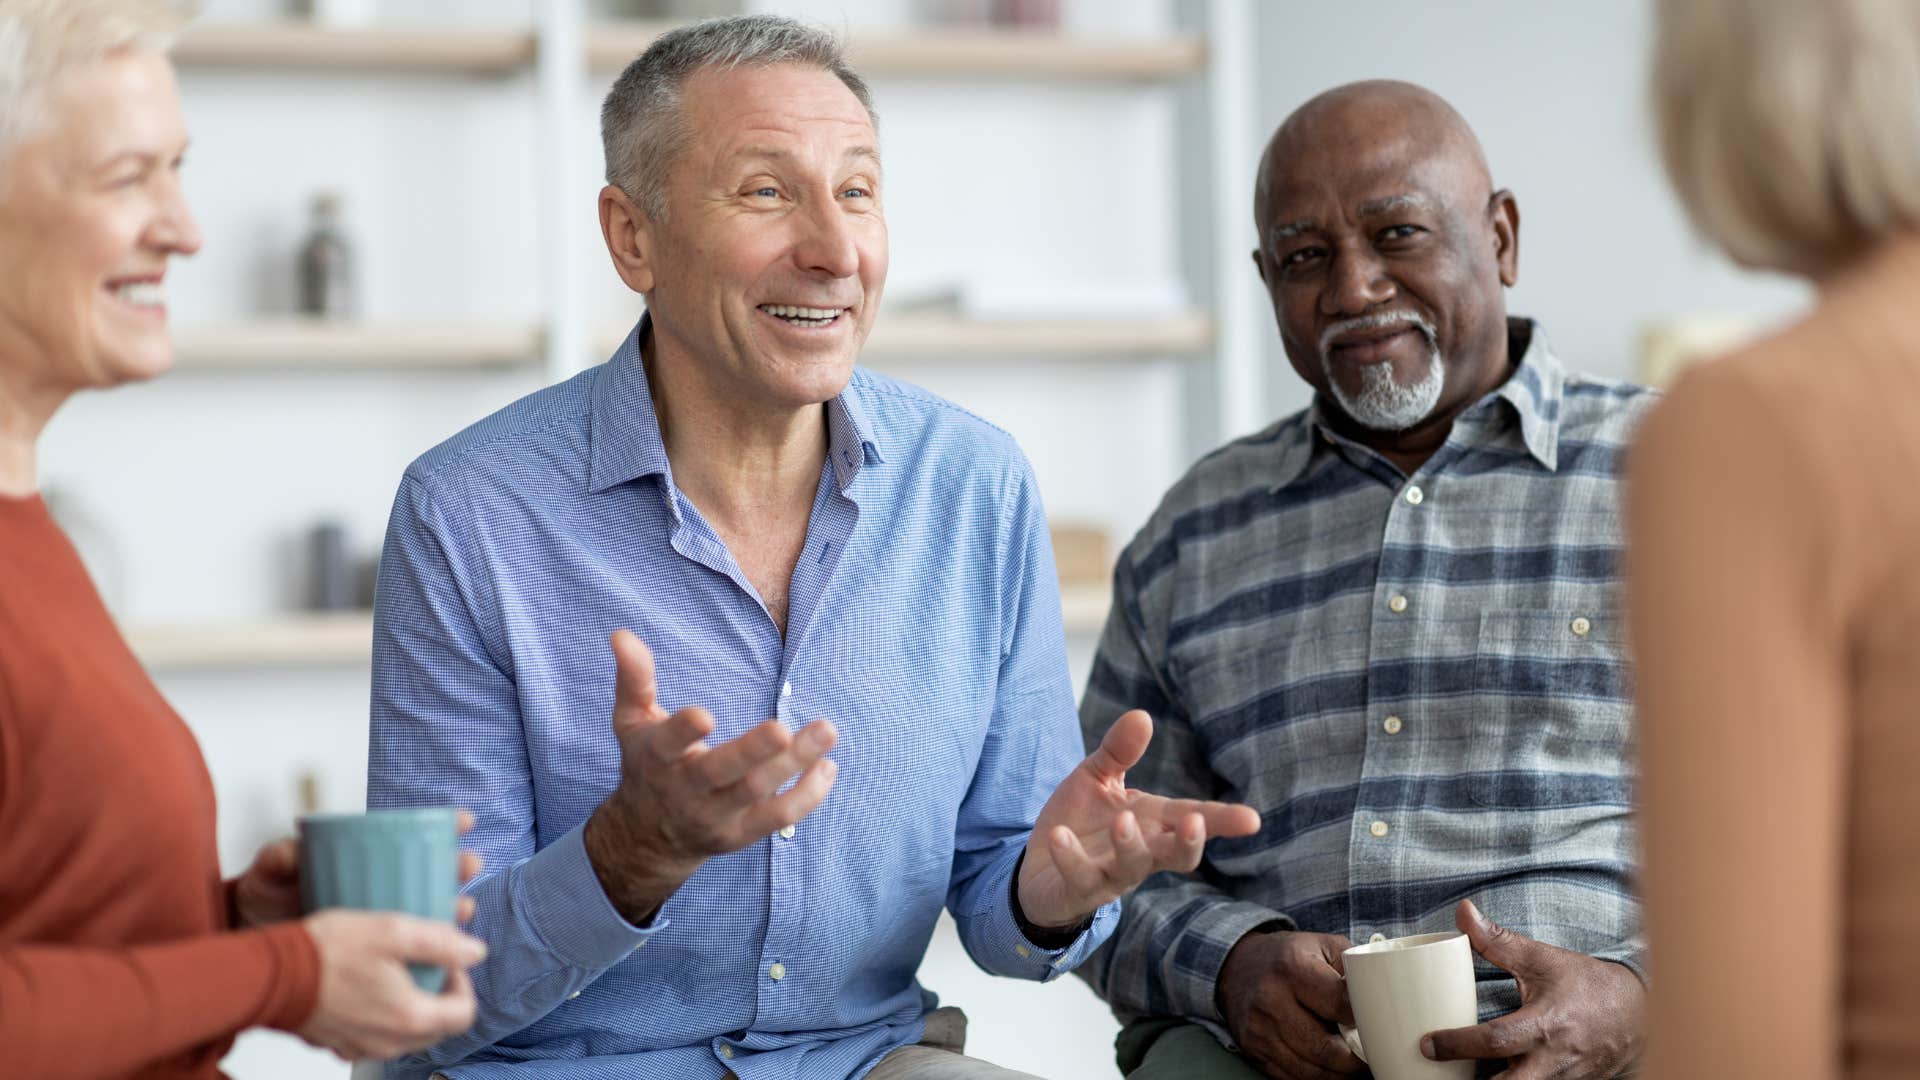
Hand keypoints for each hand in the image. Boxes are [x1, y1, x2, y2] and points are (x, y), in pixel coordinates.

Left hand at [232, 813, 485, 928]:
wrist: (256, 942)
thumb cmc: (267, 896)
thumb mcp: (272, 871)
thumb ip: (280, 857)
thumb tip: (295, 850)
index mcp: (365, 858)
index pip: (412, 837)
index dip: (443, 827)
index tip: (464, 821)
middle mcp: (381, 884)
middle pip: (431, 873)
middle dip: (458, 868)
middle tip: (469, 866)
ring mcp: (381, 918)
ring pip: (428, 910)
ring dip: (453, 907)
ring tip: (462, 908)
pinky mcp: (377, 949)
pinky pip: (411, 946)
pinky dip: (433, 948)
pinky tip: (446, 953)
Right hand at [295, 910, 486, 1060]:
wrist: (268, 974)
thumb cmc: (326, 951)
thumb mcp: (393, 931)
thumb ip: (441, 943)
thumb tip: (475, 952)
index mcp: (410, 1017)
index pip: (464, 1014)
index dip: (463, 982)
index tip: (447, 959)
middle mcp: (389, 1042)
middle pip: (438, 1026)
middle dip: (440, 993)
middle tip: (424, 962)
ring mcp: (362, 1047)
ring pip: (408, 1033)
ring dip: (411, 1003)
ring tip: (395, 970)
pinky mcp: (339, 1044)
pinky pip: (376, 1035)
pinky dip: (382, 1015)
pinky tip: (367, 986)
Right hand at [584, 630, 838, 923]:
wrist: (648, 836)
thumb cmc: (646, 764)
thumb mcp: (631, 722)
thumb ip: (633, 679)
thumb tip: (622, 634)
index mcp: (657, 757)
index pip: (668, 744)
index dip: (683, 731)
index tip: (705, 715)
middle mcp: (686, 790)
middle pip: (720, 772)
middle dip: (753, 751)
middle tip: (782, 727)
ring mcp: (715, 815)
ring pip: (757, 792)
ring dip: (795, 763)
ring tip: (826, 730)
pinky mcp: (741, 834)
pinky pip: (778, 818)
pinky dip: (807, 795)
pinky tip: (826, 766)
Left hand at [1015, 709, 1259, 929]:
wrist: (1037, 869)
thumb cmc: (1079, 822)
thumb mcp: (1098, 778)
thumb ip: (1119, 751)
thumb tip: (1142, 715)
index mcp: (1152, 824)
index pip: (1192, 819)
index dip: (1222, 820)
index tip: (1252, 819)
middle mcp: (1141, 853)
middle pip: (1177, 856)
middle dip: (1189, 842)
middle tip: (1194, 823)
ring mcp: (1111, 875)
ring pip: (1132, 868)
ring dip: (1130, 845)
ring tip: (1121, 820)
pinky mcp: (1078, 890)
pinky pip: (1079, 876)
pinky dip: (1071, 856)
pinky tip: (1060, 835)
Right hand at [1217, 929, 1365, 1079]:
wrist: (1238, 966)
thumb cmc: (1287, 957)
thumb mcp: (1322, 946)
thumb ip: (1352, 968)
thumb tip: (1378, 999)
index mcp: (1292, 967)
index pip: (1339, 1004)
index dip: (1362, 1018)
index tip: (1373, 1023)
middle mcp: (1271, 999)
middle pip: (1325, 1047)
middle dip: (1354, 1058)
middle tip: (1368, 1055)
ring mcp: (1259, 1028)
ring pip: (1310, 1069)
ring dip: (1337, 1073)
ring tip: (1351, 1064)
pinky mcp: (1253, 1048)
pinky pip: (1291, 1077)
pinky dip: (1315, 1077)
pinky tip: (1328, 1068)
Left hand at [1422, 899, 1644, 1078]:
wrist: (1638, 1013)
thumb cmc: (1586, 984)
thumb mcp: (1542, 959)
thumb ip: (1498, 940)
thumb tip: (1462, 912)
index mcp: (1545, 1026)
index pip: (1496, 1041)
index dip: (1458, 1044)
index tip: (1427, 1044)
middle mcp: (1553, 1061)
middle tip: (1438, 1071)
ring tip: (1457, 1075)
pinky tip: (1491, 1075)